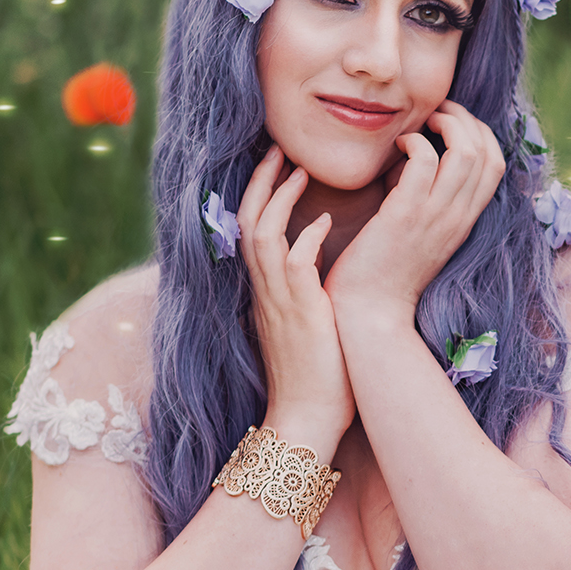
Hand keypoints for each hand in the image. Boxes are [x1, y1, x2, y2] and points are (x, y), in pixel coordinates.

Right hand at [236, 146, 354, 457]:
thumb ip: (306, 293)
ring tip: (297, 169)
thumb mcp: (305, 326)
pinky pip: (293, 265)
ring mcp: (276, 301)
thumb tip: (320, 263)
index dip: (261, 196)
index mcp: (265, 293)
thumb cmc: (316, 378)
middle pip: (247, 222)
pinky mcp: (297, 314)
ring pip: (262, 235)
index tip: (278, 168)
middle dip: (260, 183)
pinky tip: (324, 221)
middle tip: (277, 149)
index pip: (252, 232)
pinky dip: (306, 239)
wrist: (306, 420)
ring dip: (278, 199)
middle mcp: (264, 292)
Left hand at [324, 101, 504, 320]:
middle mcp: (458, 217)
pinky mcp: (406, 216)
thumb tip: (417, 160)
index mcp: (465, 220)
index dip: (479, 132)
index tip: (450, 123)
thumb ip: (427, 199)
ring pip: (465, 151)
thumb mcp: (421, 233)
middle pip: (486, 151)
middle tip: (435, 113)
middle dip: (464, 119)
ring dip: (444, 123)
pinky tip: (396, 147)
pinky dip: (413, 142)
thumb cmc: (385, 271)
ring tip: (420, 123)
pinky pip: (424, 160)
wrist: (370, 312)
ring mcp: (435, 216)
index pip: (496, 163)